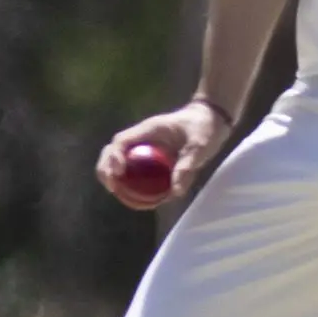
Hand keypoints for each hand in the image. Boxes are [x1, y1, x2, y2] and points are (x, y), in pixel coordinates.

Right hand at [95, 100, 232, 208]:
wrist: (212, 118)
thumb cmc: (205, 126)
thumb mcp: (200, 145)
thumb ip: (187, 166)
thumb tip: (175, 192)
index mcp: (149, 130)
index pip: (121, 141)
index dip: (114, 157)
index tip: (118, 173)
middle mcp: (143, 138)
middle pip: (113, 150)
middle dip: (106, 168)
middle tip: (111, 188)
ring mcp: (146, 146)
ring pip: (120, 160)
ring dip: (113, 176)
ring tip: (117, 194)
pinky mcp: (153, 156)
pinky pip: (136, 169)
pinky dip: (131, 181)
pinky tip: (135, 198)